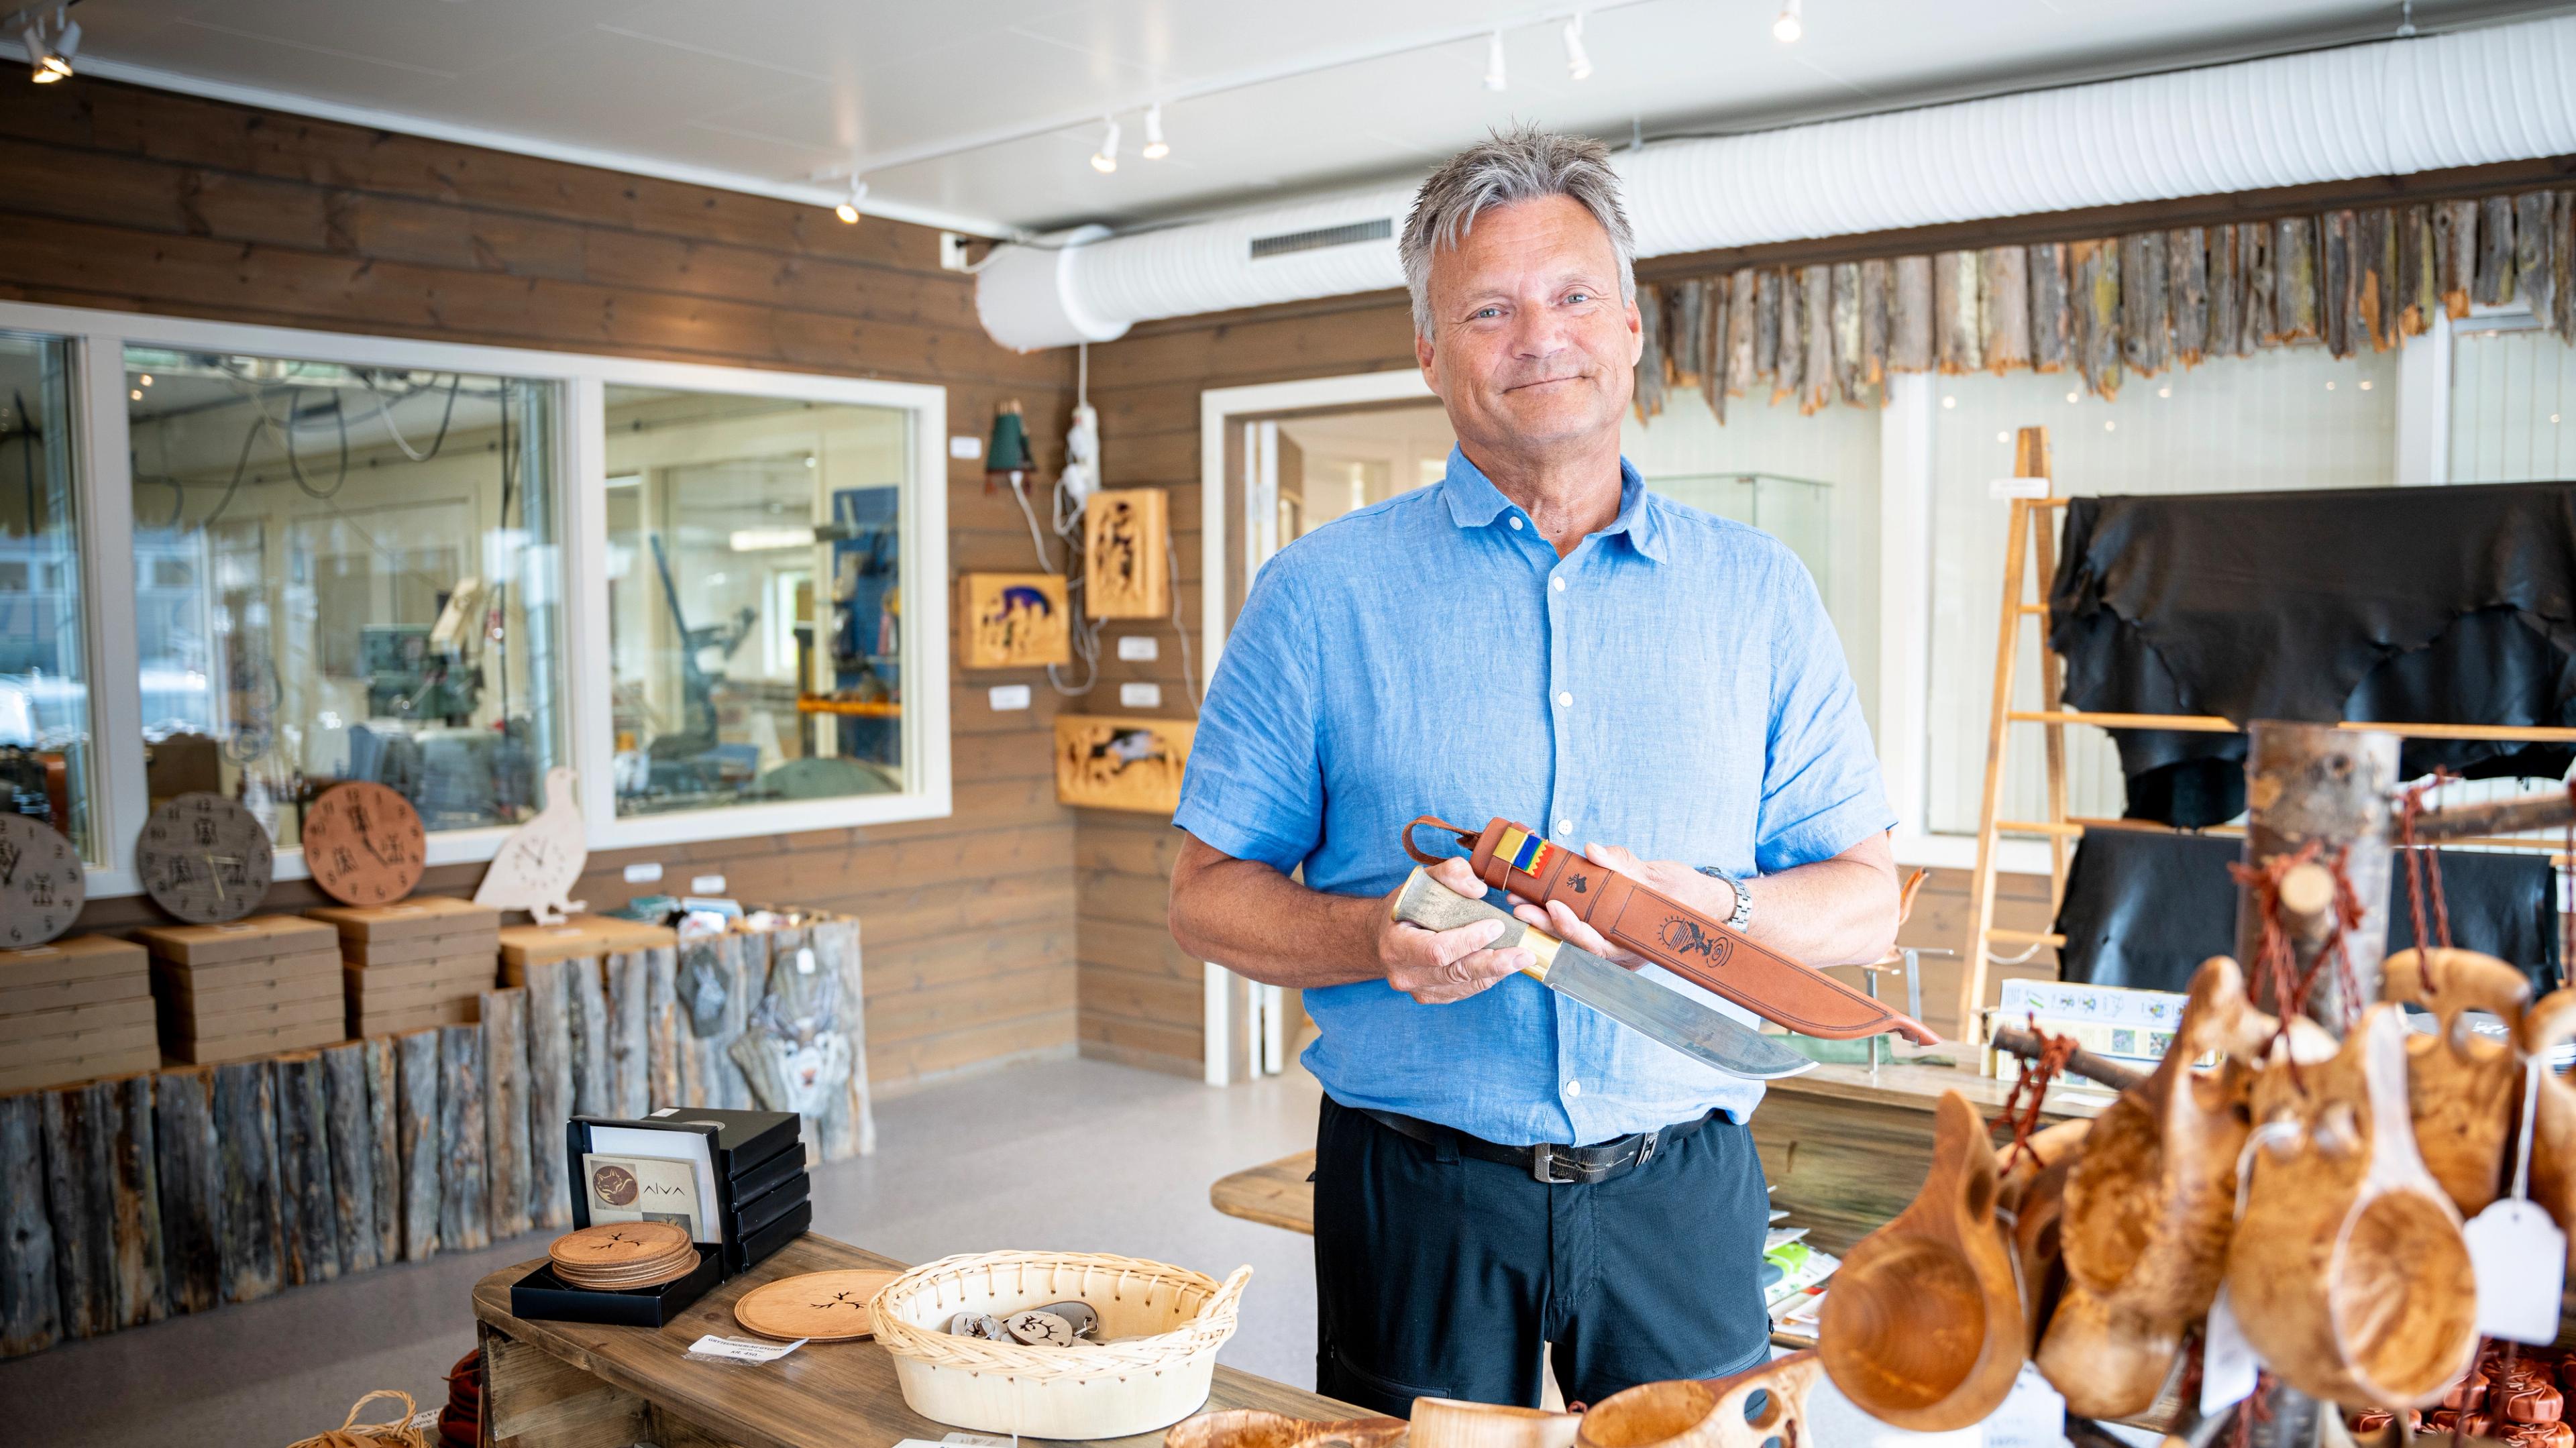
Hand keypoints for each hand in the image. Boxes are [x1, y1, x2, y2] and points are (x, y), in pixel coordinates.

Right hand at [1376, 856, 1533, 1003]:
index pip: (1437, 950)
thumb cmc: (1405, 906)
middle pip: (1455, 973)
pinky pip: (1464, 990)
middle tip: (1524, 953)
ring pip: (1464, 984)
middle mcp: (1404, 974)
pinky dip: (1486, 977)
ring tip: (1522, 958)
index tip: (1496, 926)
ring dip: (1495, 972)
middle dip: (1493, 963)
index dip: (1468, 941)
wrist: (1382, 935)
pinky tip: (1504, 965)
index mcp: (1396, 944)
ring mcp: (1418, 990)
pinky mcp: (1431, 996)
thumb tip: (1479, 889)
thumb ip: (1450, 874)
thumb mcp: (1421, 881)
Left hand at [1508, 842, 1737, 966]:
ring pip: (1572, 933)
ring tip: (1519, 899)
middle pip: (1576, 941)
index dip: (1572, 927)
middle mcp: (1619, 947)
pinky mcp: (1606, 924)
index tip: (1555, 907)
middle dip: (1546, 923)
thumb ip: (1623, 865)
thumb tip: (1591, 849)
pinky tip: (1537, 895)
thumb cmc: (1687, 895)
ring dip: (1544, 918)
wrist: (1703, 901)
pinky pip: (1579, 921)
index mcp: (1634, 945)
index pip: (1596, 943)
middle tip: (1521, 904)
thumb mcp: (1661, 878)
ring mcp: (1612, 938)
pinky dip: (1558, 909)